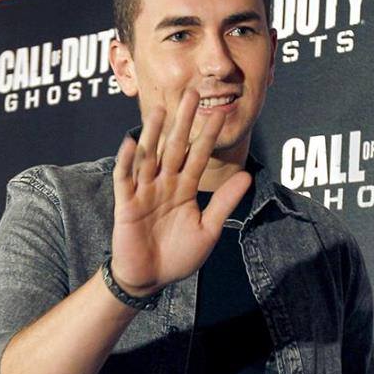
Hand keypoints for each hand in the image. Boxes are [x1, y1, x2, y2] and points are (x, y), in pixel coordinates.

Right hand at [110, 89, 252, 296]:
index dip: (207, 136)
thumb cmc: (178, 257)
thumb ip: (223, 203)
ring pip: (149, 157)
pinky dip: (127, 160)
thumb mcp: (208, 230)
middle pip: (174, 147)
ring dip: (154, 134)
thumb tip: (247, 176)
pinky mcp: (125, 203)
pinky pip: (125, 178)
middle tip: (191, 93)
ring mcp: (143, 192)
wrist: (150, 279)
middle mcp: (164, 185)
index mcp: (184, 189)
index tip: (220, 114)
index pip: (197, 157)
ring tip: (161, 109)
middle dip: (183, 122)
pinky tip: (131, 142)